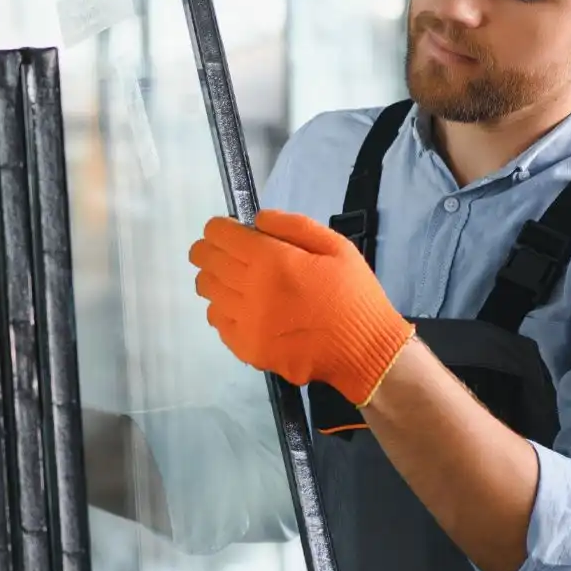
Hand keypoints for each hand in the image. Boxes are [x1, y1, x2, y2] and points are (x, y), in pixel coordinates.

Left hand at [188, 209, 414, 406]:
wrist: (364, 351)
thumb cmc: (354, 295)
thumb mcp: (336, 246)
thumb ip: (294, 226)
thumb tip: (257, 220)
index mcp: (272, 260)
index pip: (219, 235)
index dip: (219, 228)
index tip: (227, 230)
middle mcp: (251, 290)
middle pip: (205, 261)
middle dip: (210, 250)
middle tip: (225, 252)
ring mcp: (245, 323)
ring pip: (207, 291)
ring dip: (216, 279)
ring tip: (236, 281)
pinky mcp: (247, 349)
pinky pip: (218, 322)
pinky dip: (224, 310)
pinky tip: (245, 309)